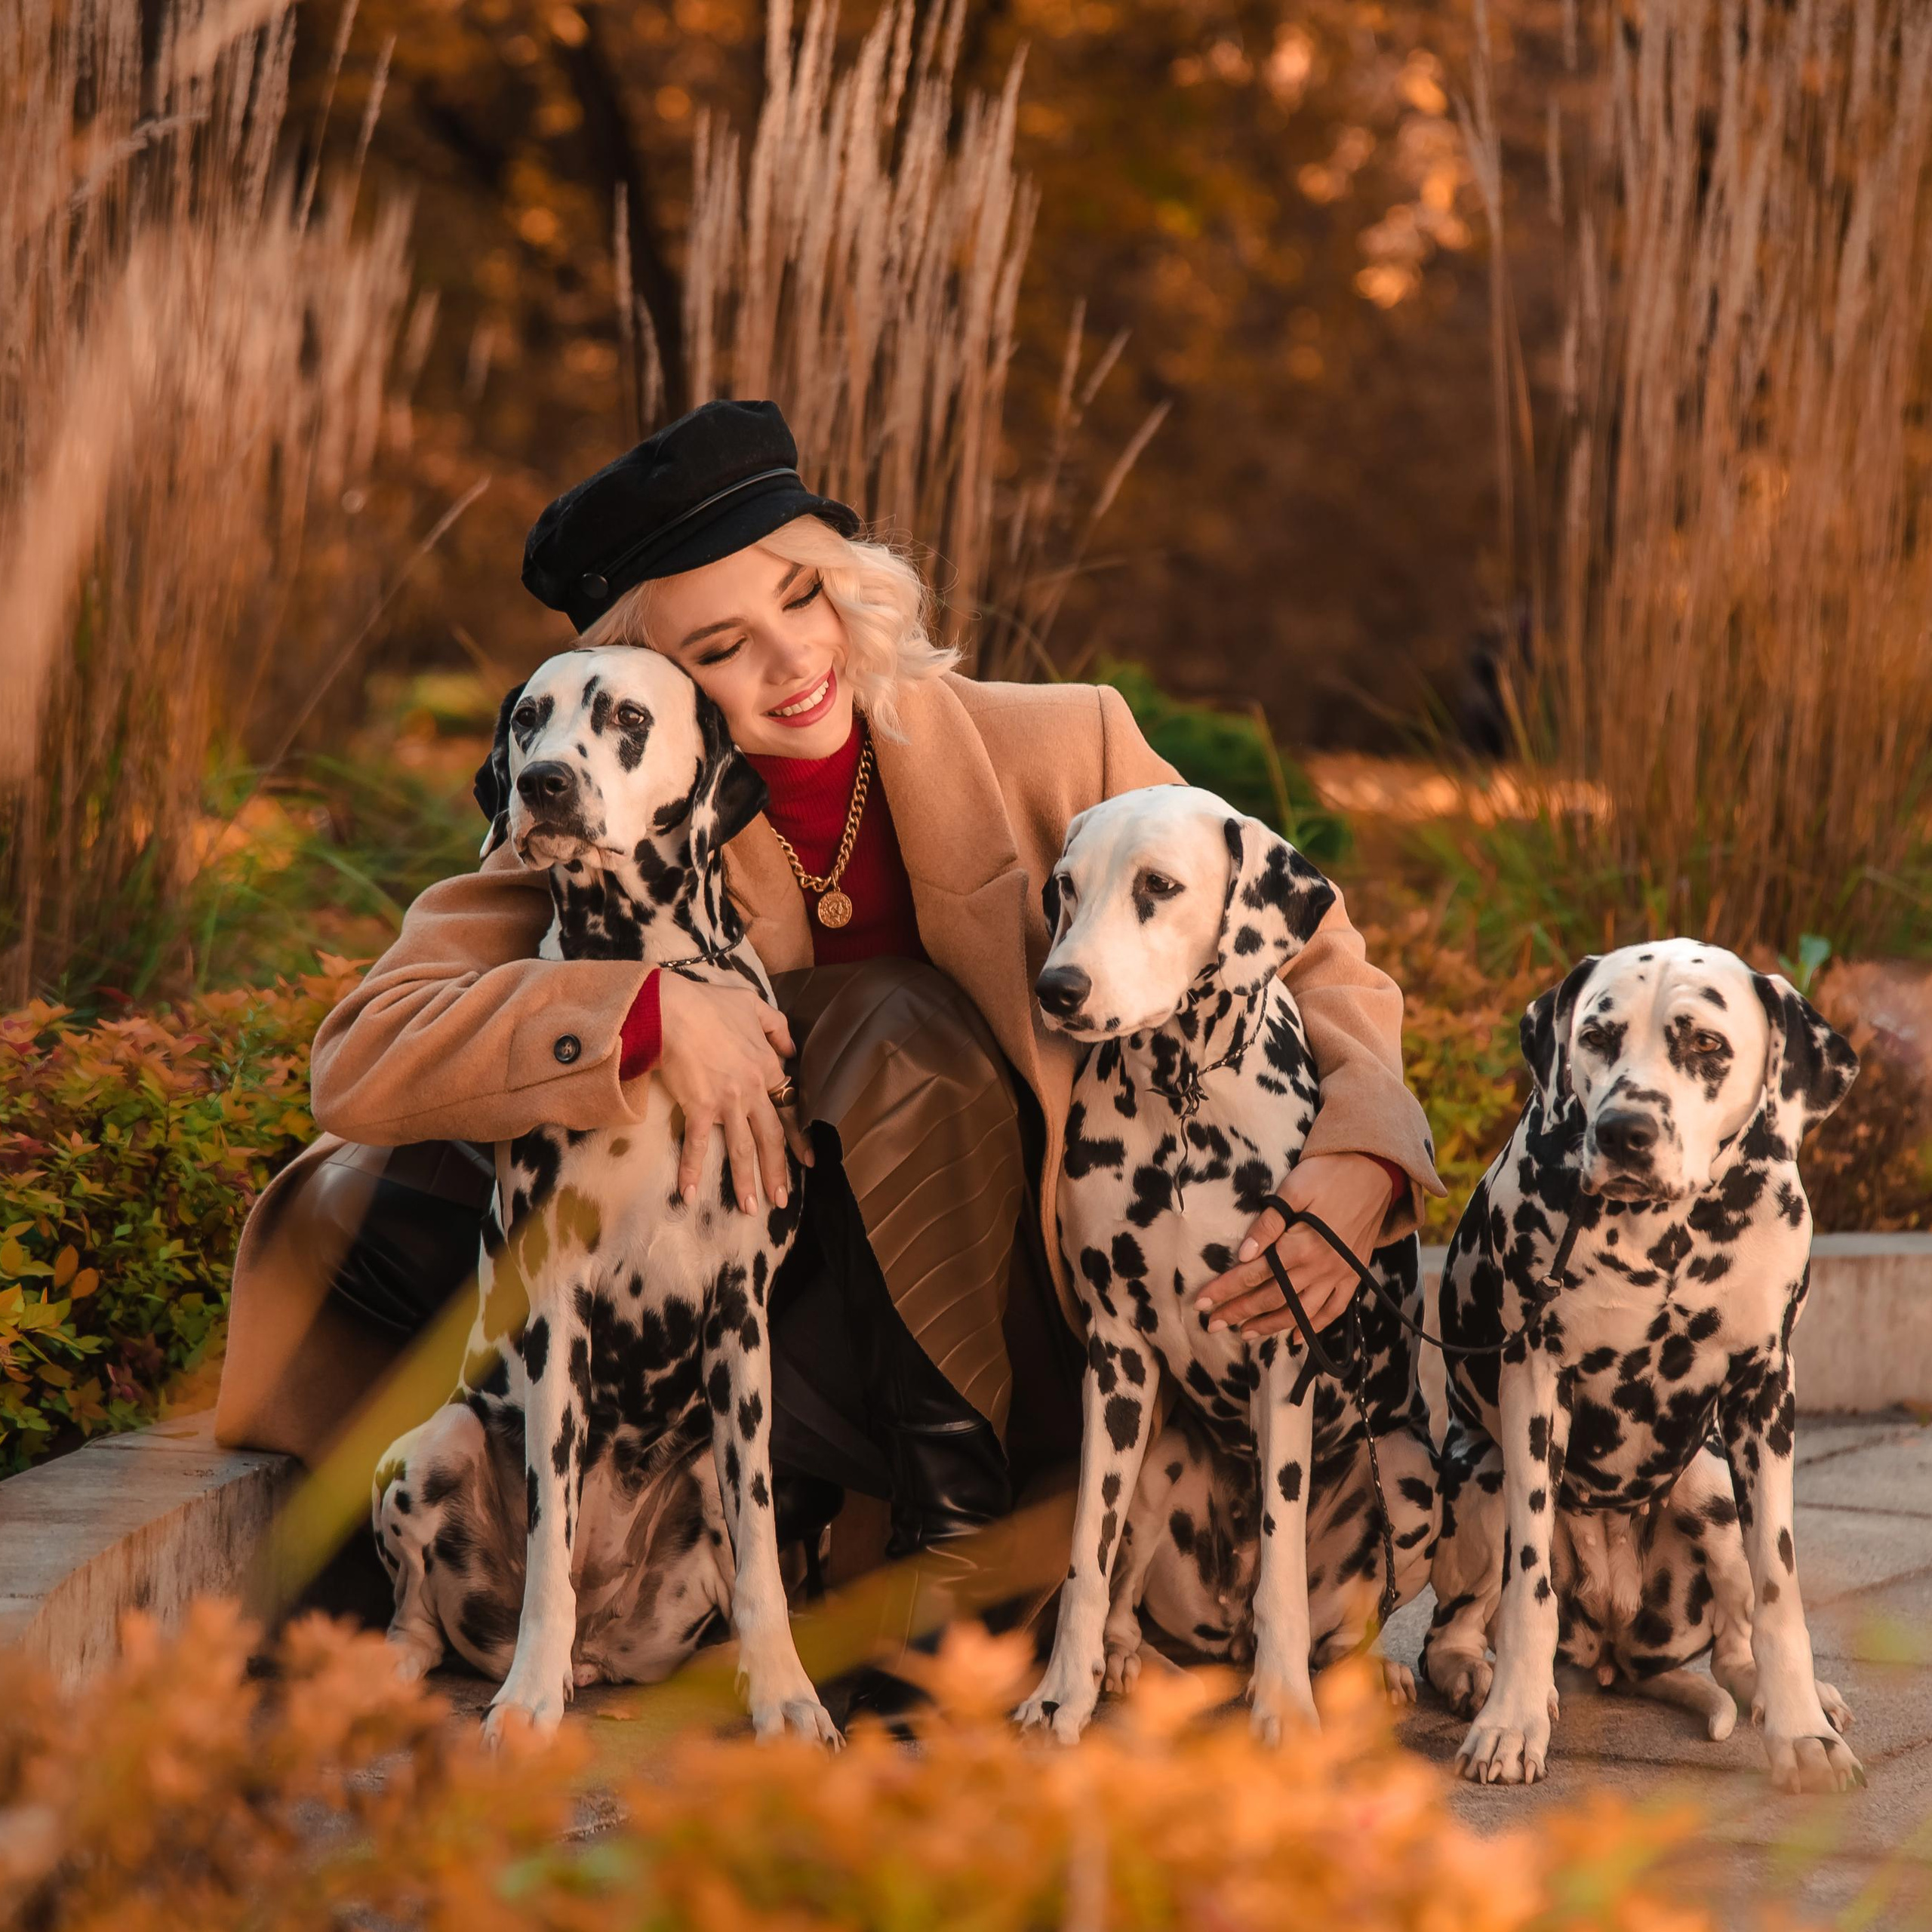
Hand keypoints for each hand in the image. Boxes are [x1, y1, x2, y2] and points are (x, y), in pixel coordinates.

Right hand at [655, 975, 813, 1212]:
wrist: (672, 1010)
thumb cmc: (710, 1004)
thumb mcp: (753, 1006)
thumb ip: (777, 1027)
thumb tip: (792, 1049)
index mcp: (767, 1067)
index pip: (788, 1109)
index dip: (799, 1138)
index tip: (807, 1162)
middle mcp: (752, 1091)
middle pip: (770, 1138)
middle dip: (777, 1172)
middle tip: (781, 1201)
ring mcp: (726, 1102)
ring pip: (741, 1148)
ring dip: (746, 1180)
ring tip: (750, 1208)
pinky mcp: (698, 1106)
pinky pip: (696, 1144)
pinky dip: (692, 1169)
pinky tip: (689, 1194)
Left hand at [1194, 1152, 1398, 1341]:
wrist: (1377, 1170)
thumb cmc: (1329, 1173)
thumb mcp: (1294, 1188)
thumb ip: (1269, 1224)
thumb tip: (1244, 1255)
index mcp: (1301, 1245)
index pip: (1254, 1274)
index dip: (1226, 1289)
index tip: (1201, 1303)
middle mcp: (1320, 1267)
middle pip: (1272, 1297)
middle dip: (1239, 1312)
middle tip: (1213, 1325)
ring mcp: (1340, 1274)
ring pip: (1300, 1311)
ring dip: (1270, 1325)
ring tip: (1245, 1333)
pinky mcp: (1354, 1275)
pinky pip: (1334, 1309)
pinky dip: (1314, 1326)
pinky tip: (1295, 1336)